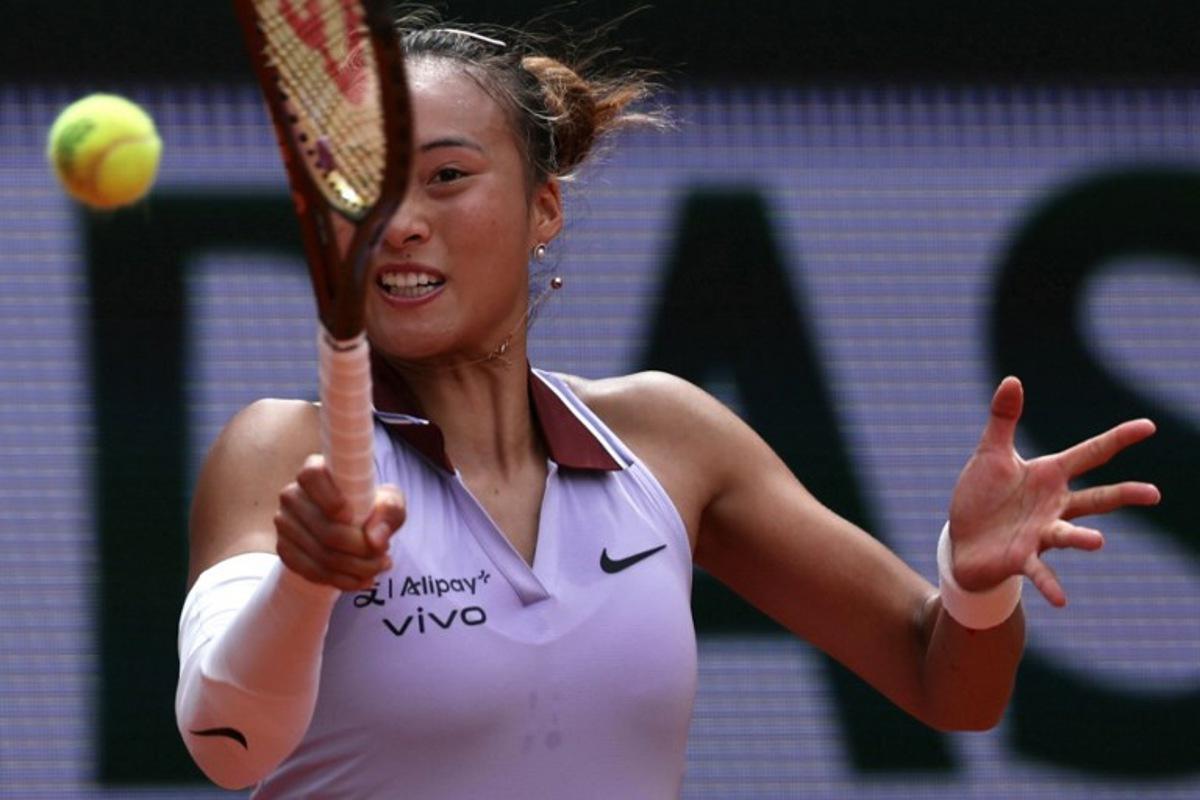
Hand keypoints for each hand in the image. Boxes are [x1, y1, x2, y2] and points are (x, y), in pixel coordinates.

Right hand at [274, 454, 406, 590]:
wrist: (353, 528)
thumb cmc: (372, 506)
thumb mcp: (390, 502)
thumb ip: (389, 512)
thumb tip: (375, 540)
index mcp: (315, 471)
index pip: (311, 476)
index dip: (330, 498)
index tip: (351, 515)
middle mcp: (293, 495)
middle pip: (324, 529)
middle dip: (361, 550)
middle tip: (385, 556)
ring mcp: (285, 524)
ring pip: (321, 555)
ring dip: (357, 568)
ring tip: (381, 566)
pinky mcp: (285, 550)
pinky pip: (312, 572)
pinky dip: (342, 580)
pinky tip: (363, 579)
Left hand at [947, 376, 1158, 606]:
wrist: (963, 542)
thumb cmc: (982, 497)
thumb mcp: (990, 454)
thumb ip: (1003, 419)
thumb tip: (1012, 379)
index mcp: (1049, 476)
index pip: (1090, 454)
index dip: (1117, 440)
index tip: (1148, 426)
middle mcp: (1053, 506)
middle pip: (1095, 499)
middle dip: (1123, 495)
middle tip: (1154, 494)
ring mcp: (1040, 534)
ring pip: (1067, 534)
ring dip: (1081, 539)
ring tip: (1098, 543)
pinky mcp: (1021, 558)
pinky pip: (1039, 571)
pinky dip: (1050, 585)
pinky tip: (1062, 601)